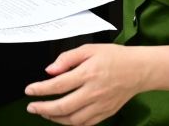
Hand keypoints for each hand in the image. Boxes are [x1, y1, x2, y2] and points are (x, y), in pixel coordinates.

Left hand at [24, 44, 146, 124]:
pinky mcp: (106, 113)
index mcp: (88, 73)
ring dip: (55, 118)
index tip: (29, 90)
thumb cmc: (114, 57)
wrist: (139, 70)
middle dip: (43, 108)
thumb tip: (50, 70)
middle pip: (63, 106)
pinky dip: (72, 123)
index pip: (58, 85)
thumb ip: (67, 58)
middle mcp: (93, 92)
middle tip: (31, 107)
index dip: (40, 89)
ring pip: (73, 120)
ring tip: (45, 112)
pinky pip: (86, 124)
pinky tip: (63, 117)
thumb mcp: (89, 49)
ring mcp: (101, 105)